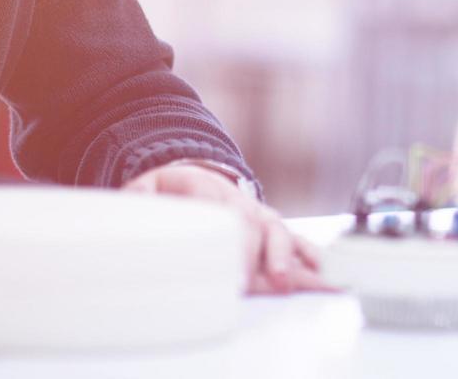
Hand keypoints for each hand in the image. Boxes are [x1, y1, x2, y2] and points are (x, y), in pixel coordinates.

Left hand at [123, 162, 331, 294]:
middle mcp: (242, 204)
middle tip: (275, 283)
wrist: (189, 175)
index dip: (239, 246)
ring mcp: (259, 217)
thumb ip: (139, 201)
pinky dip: (310, 260)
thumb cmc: (167, 191)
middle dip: (272, 257)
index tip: (239, 275)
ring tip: (303, 282)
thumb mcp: (145, 190)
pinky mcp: (270, 231)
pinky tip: (324, 276)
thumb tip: (133, 212)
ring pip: (282, 235)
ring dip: (294, 261)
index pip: (229, 217)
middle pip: (262, 228)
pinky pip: (295, 244)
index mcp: (210, 191)